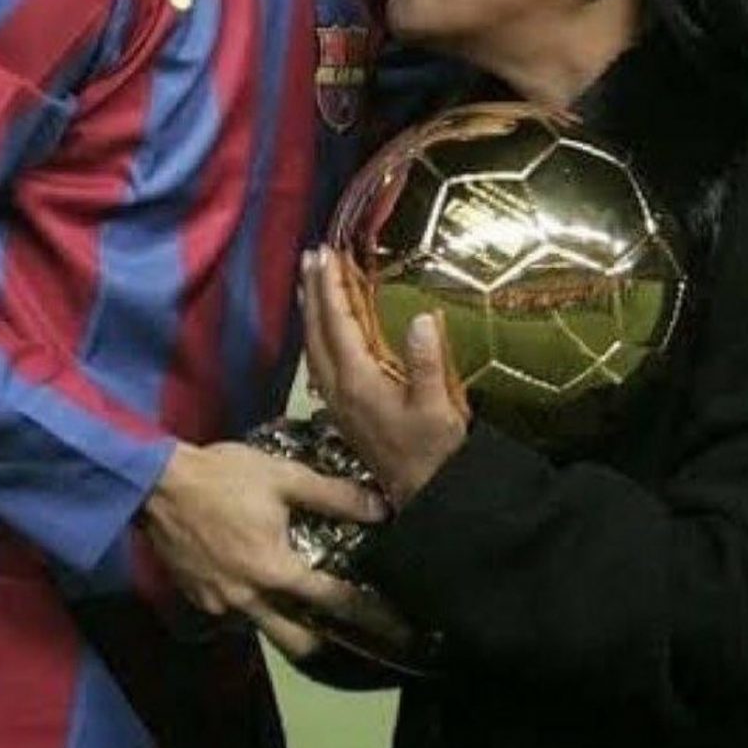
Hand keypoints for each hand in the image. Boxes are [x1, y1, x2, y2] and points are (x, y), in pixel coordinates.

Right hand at [140, 439, 386, 658]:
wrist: (154, 485)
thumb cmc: (222, 477)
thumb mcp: (283, 477)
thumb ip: (333, 496)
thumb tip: (380, 509)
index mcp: (274, 571)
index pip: (332, 601)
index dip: (369, 613)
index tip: (397, 628)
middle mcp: (249, 600)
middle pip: (298, 642)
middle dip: (327, 641)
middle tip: (352, 633)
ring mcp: (220, 606)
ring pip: (266, 630)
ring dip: (288, 623)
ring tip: (305, 606)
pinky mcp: (199, 601)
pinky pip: (237, 616)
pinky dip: (256, 608)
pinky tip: (260, 586)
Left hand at [300, 245, 467, 504]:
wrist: (424, 493)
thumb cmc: (434, 450)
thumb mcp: (438, 407)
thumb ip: (428, 363)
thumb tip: (423, 317)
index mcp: (359, 381)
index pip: (339, 323)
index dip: (332, 287)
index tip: (327, 254)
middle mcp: (340, 388)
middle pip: (317, 330)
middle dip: (314, 291)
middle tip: (312, 256)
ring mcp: (337, 400)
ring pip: (314, 346)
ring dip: (311, 311)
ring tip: (310, 282)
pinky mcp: (343, 409)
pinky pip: (320, 361)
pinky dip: (317, 335)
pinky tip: (321, 329)